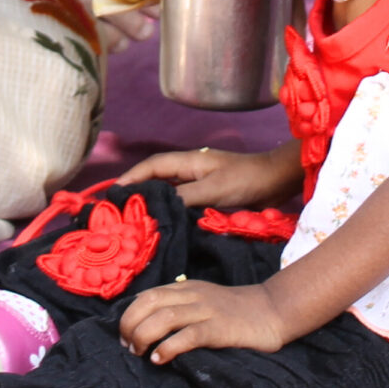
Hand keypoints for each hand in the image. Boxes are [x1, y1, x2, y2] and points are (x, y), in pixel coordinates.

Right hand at [114, 145, 300, 208]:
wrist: (276, 181)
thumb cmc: (246, 180)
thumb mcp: (214, 189)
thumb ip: (185, 197)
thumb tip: (158, 207)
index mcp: (187, 162)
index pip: (150, 167)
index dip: (130, 178)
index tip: (113, 194)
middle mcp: (188, 171)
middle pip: (155, 179)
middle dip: (136, 191)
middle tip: (119, 211)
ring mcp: (198, 184)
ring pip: (167, 192)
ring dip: (153, 203)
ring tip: (135, 221)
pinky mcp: (207, 197)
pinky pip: (181, 204)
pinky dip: (170, 212)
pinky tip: (164, 226)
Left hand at [119, 279, 292, 363]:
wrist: (270, 310)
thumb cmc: (233, 311)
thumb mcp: (201, 300)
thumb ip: (178, 305)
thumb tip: (146, 324)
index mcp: (185, 288)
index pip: (146, 296)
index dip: (129, 315)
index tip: (124, 336)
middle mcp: (192, 295)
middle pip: (149, 304)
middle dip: (131, 325)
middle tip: (129, 347)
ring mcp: (206, 310)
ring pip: (164, 317)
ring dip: (144, 336)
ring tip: (140, 353)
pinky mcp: (219, 328)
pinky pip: (189, 335)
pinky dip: (169, 347)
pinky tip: (160, 359)